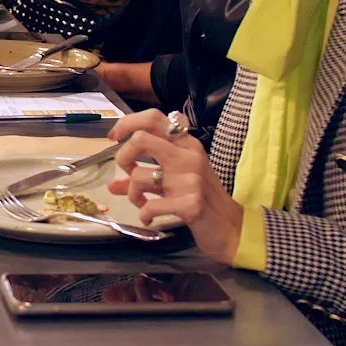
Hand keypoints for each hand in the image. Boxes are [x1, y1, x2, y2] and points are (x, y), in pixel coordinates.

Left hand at [107, 109, 245, 265]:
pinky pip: (150, 206)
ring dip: (132, 194)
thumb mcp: (174, 183)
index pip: (153, 118)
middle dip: (123, 156)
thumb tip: (112, 184)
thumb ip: (145, 177)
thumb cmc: (204, 200)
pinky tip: (149, 218)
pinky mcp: (191, 203)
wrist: (233, 228)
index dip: (127, 123)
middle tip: (127, 171)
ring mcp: (190, 179)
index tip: (114, 138)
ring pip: (139, 176)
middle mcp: (188, 156)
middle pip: (140, 139)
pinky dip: (144, 214)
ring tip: (142, 203)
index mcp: (186, 144)